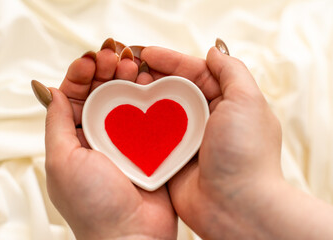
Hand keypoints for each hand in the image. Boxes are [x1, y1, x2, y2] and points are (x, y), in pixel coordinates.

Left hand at [44, 39, 176, 239]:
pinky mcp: (151, 145)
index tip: (89, 61)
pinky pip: (150, 114)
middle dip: (106, 71)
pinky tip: (151, 83)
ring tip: (133, 66)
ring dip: (128, 78)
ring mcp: (128, 140)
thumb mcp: (62, 161)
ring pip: (126, 100)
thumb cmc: (93, 205)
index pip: (74, 97)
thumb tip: (51, 91)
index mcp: (75, 139)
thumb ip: (56, 124)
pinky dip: (150, 96)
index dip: (80, 75)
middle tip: (114, 57)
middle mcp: (101, 137)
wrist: (132, 236)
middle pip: (102, 93)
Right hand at [141, 44, 281, 238]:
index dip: (171, 60)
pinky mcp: (172, 158)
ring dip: (143, 98)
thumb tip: (214, 51)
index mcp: (226, 103)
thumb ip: (231, 72)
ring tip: (123, 87)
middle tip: (128, 68)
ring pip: (161, 111)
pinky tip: (125, 115)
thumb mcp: (247, 101)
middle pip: (174, 90)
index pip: (195, 73)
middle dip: (153, 76)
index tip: (146, 53)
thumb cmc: (244, 153)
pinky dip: (140, 125)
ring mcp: (188, 139)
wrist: (235, 206)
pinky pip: (153, 136)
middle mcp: (206, 119)